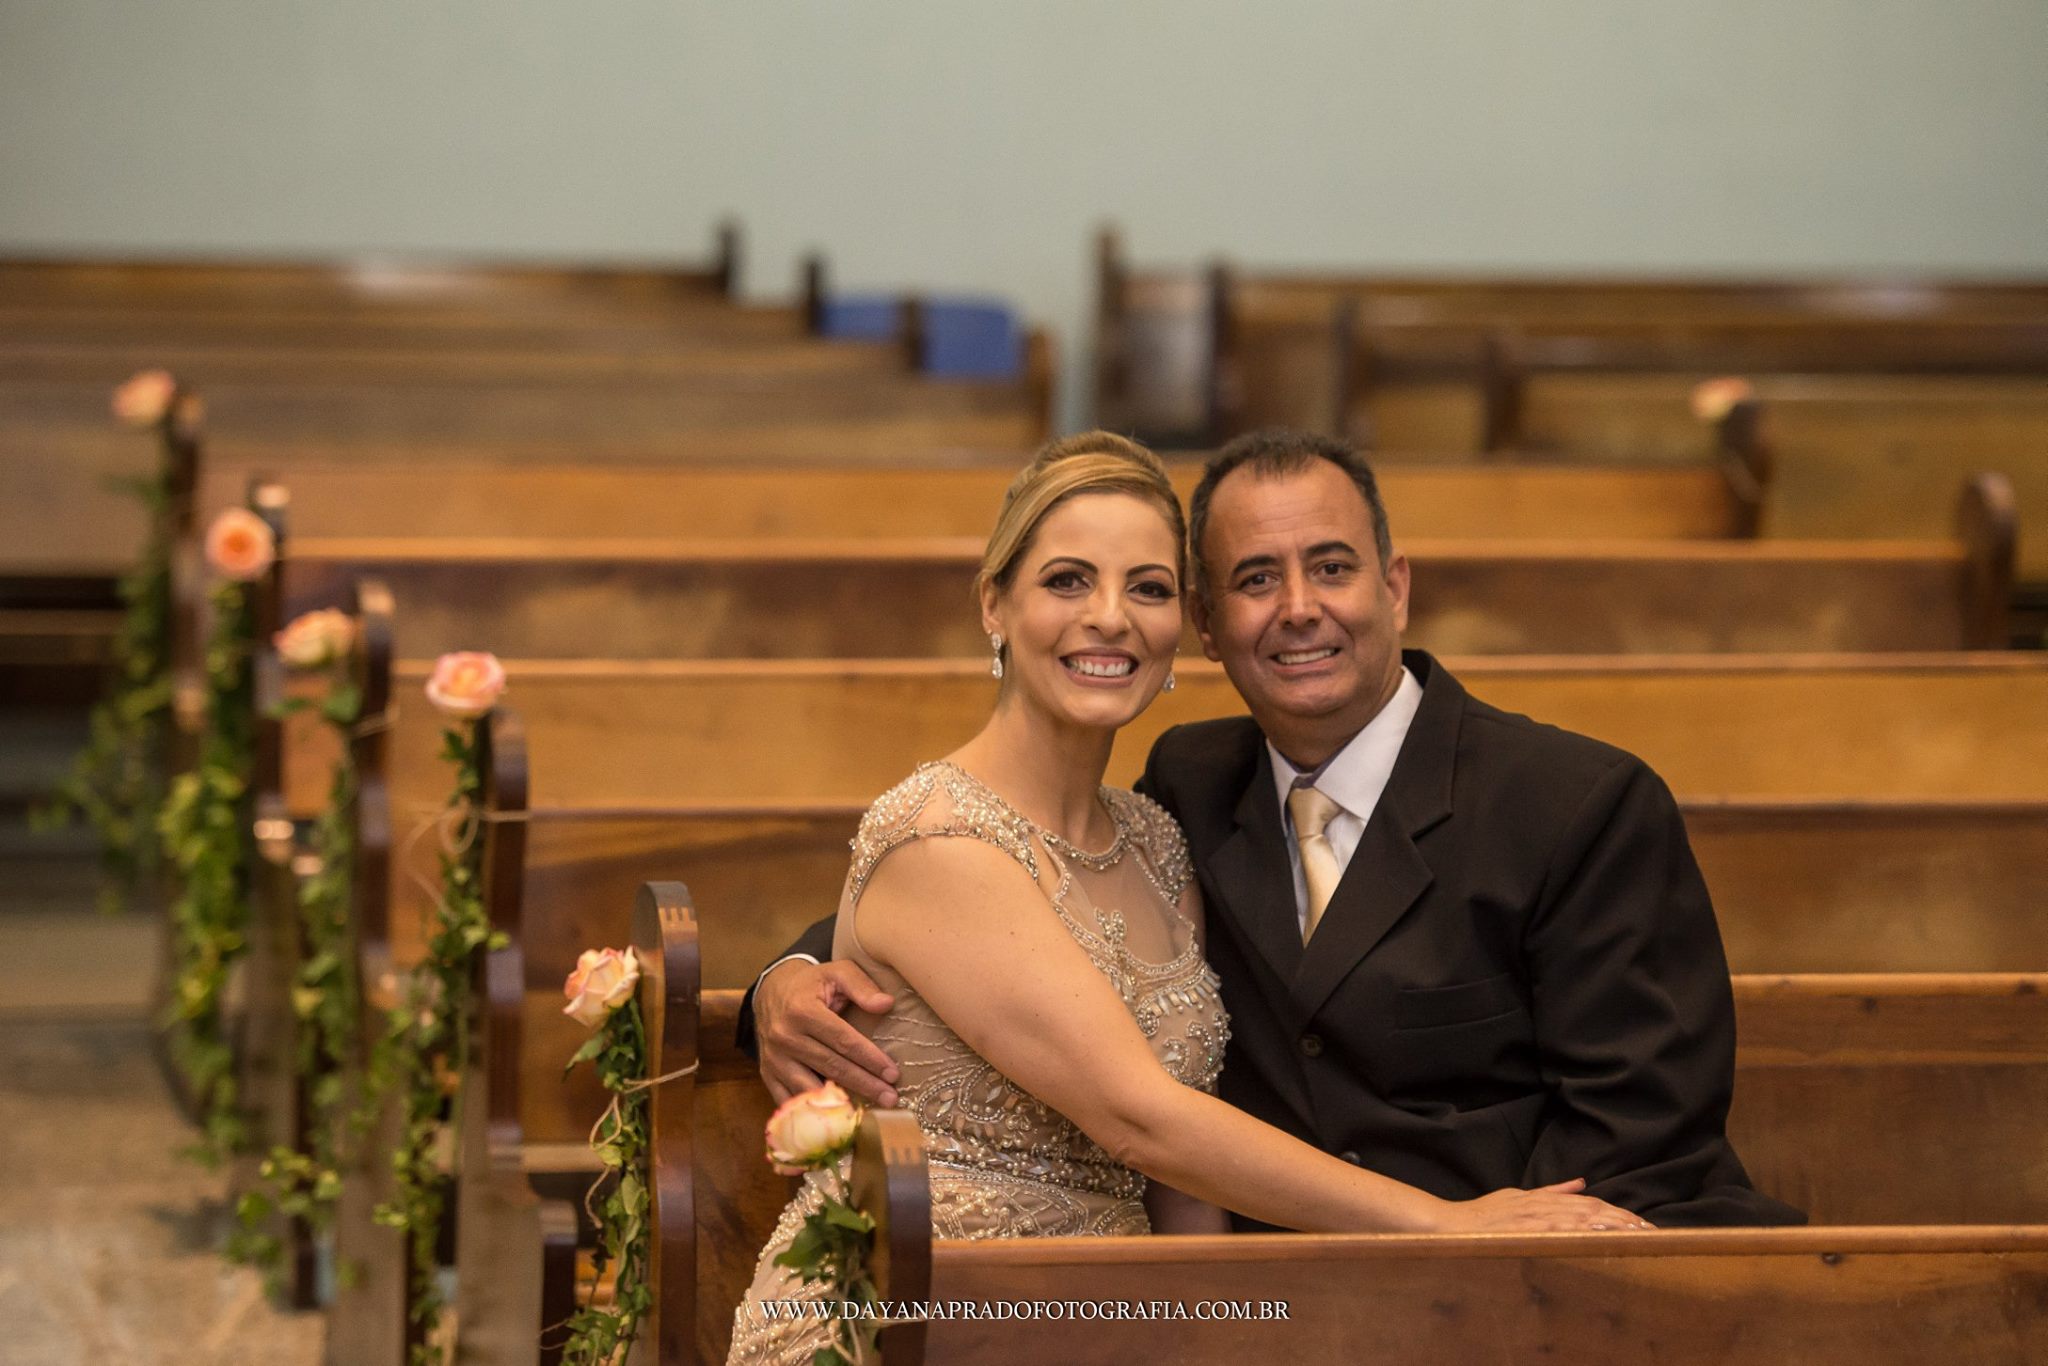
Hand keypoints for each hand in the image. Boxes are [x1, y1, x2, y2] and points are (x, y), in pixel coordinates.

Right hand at [755, 958, 901, 1106]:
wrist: (771, 992)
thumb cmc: (812, 984)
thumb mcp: (837, 972)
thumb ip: (861, 986)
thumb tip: (886, 1004)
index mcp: (803, 1011)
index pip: (843, 1040)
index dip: (869, 1058)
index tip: (893, 1074)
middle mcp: (785, 1037)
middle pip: (832, 1067)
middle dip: (864, 1084)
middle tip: (891, 1097)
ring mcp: (774, 1059)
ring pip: (810, 1087)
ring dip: (840, 1102)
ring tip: (868, 1112)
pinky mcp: (768, 1074)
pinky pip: (789, 1100)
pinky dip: (810, 1112)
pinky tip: (833, 1120)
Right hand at [1433, 1179, 1655, 1233]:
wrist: (1451, 1225)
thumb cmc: (1483, 1216)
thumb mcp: (1518, 1196)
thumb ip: (1552, 1191)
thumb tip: (1581, 1183)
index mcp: (1543, 1199)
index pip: (1590, 1203)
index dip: (1618, 1212)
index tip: (1642, 1223)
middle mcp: (1543, 1206)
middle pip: (1592, 1210)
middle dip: (1623, 1219)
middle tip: (1651, 1231)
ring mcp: (1535, 1218)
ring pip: (1581, 1218)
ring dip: (1611, 1225)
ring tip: (1637, 1235)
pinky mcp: (1525, 1231)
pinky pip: (1559, 1231)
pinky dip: (1582, 1232)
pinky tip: (1600, 1236)